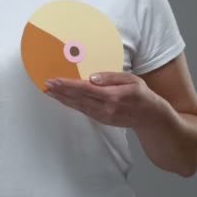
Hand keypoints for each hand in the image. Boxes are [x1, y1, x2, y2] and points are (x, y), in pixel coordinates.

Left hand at [44, 72, 160, 128]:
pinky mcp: (101, 120)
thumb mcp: (132, 80)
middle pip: (78, 98)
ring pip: (78, 106)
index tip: (55, 80)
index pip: (86, 89)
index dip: (68, 85)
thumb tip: (93, 77)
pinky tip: (63, 99)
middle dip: (61, 91)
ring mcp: (103, 116)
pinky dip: (71, 104)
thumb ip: (112, 77)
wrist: (150, 117)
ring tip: (50, 91)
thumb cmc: (141, 94)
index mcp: (113, 96)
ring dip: (62, 99)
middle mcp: (106, 108)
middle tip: (47, 84)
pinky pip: (83, 111)